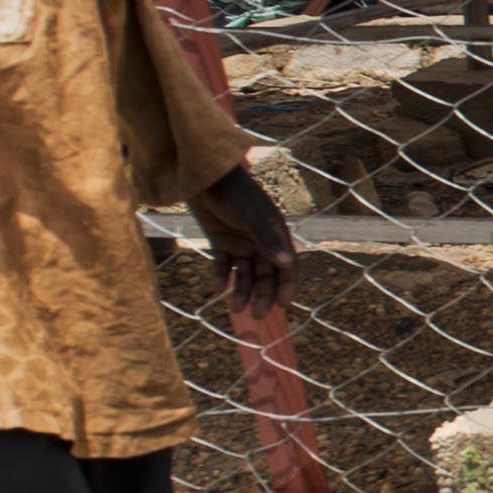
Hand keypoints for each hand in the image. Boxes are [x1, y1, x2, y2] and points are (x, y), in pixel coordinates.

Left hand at [189, 161, 295, 319]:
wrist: (205, 177)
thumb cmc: (234, 193)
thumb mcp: (251, 217)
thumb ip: (268, 240)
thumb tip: (287, 265)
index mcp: (276, 234)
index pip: (287, 265)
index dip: (287, 286)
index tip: (283, 306)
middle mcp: (261, 240)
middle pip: (265, 274)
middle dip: (262, 294)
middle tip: (255, 315)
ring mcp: (241, 242)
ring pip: (244, 273)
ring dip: (240, 290)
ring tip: (233, 308)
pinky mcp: (221, 241)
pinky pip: (223, 265)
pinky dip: (220, 277)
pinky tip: (215, 289)